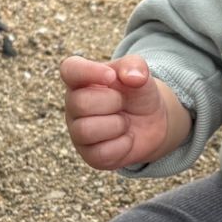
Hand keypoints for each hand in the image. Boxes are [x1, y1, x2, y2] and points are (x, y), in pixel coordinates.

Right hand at [60, 54, 173, 169]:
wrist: (152, 121)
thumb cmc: (137, 93)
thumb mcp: (139, 73)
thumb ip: (135, 66)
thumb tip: (132, 77)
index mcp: (80, 80)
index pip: (69, 70)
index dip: (88, 72)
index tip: (111, 76)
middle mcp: (73, 105)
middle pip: (80, 103)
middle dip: (112, 102)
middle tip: (123, 103)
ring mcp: (78, 132)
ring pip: (86, 130)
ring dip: (117, 125)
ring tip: (124, 121)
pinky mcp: (91, 155)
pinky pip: (101, 153)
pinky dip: (123, 145)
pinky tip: (126, 138)